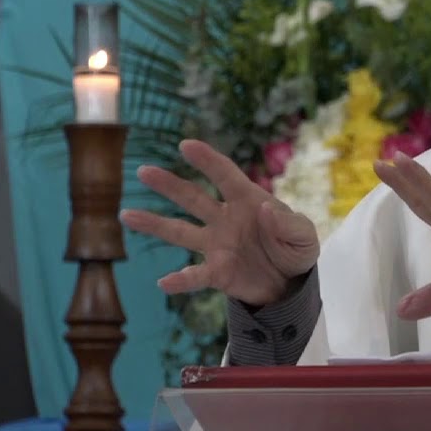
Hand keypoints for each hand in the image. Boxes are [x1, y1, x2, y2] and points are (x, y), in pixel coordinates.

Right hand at [121, 139, 319, 305]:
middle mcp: (225, 219)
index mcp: (248, 201)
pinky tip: (164, 282)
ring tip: (127, 215)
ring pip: (181, 232)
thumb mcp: (304, 236)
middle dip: (169, 185)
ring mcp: (217, 245)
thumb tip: (264, 210)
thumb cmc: (296, 250)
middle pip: (193, 198)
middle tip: (143, 171)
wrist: (290, 284)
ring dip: (155, 224)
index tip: (186, 145)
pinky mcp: (217, 272)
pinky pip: (196, 275)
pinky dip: (181, 280)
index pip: (225, 176)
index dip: (207, 160)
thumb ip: (288, 224)